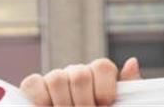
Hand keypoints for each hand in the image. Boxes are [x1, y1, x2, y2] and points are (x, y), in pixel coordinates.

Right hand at [19, 57, 140, 105]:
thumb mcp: (120, 103)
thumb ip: (129, 86)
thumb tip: (132, 61)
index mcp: (100, 73)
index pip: (102, 66)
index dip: (104, 90)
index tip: (105, 105)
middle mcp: (78, 71)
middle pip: (80, 75)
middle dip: (83, 102)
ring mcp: (56, 78)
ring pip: (56, 78)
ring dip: (62, 103)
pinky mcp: (34, 87)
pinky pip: (32, 82)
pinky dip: (39, 98)